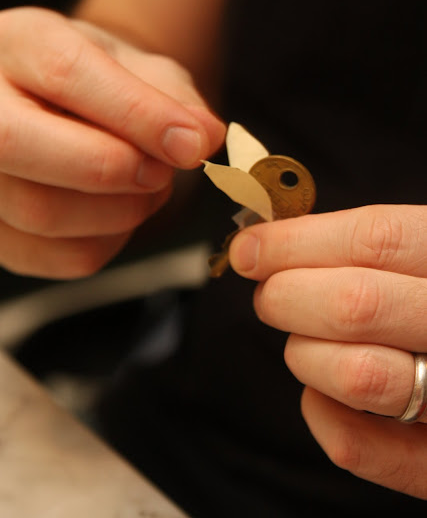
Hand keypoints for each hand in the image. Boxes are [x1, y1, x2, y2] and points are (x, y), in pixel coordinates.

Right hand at [0, 7, 224, 277]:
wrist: (58, 109)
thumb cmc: (99, 86)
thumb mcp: (136, 67)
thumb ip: (172, 95)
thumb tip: (205, 137)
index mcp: (18, 44)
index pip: (64, 73)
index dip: (136, 115)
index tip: (191, 146)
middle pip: (17, 144)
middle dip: (111, 168)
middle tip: (162, 173)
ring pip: (40, 212)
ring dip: (121, 210)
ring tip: (148, 186)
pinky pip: (59, 255)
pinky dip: (110, 241)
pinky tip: (120, 211)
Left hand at [230, 205, 426, 499]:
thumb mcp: (426, 256)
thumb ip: (369, 249)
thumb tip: (267, 245)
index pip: (375, 240)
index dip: (296, 242)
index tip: (249, 248)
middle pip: (356, 305)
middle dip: (288, 296)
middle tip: (270, 295)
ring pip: (356, 376)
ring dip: (305, 354)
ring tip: (305, 340)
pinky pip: (359, 447)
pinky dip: (320, 414)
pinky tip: (320, 392)